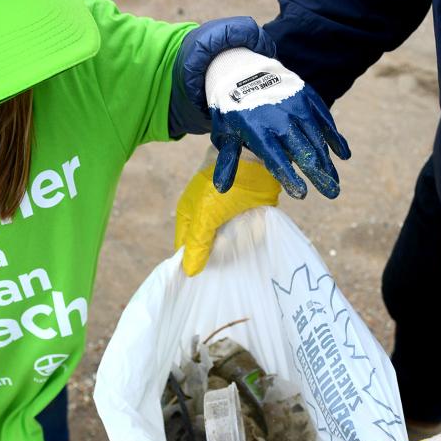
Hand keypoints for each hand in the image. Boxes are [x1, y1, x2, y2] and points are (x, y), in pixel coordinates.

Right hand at [175, 156, 280, 275]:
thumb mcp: (205, 216)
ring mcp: (227, 216)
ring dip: (234, 253)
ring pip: (228, 242)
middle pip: (208, 247)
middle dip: (216, 261)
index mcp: (190, 217)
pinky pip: (246, 234)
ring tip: (241, 273)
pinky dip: (249, 244)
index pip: (187, 248)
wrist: (251, 156)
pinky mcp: (247, 213)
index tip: (204, 283)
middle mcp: (207, 218)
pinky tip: (253, 256)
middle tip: (226, 281)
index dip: (193, 263)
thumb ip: (198, 243)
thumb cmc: (221, 185)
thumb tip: (189, 272)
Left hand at [206, 48, 349, 198]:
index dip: (289, 177)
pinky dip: (335, 137)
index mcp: (258, 129)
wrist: (242, 68)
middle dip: (318, 173)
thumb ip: (228, 161)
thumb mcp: (226, 133)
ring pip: (317, 138)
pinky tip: (344, 154)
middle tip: (332, 193)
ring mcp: (296, 106)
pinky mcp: (307, 97)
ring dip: (328, 161)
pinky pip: (325, 119)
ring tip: (335, 183)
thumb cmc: (233, 108)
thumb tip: (220, 189)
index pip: (275, 158)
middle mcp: (280, 118)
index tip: (302, 194)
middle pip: (303, 150)